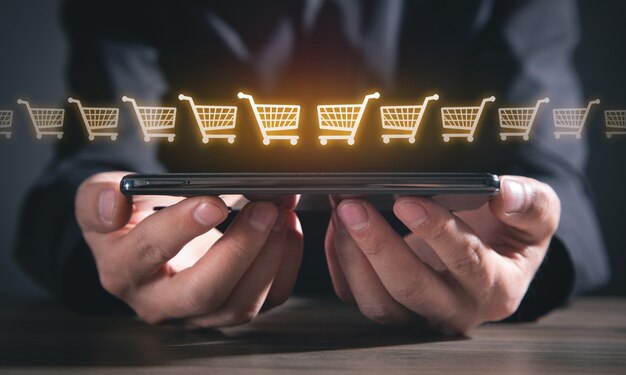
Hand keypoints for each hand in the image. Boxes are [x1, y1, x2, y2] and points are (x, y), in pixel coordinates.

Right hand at [75, 172, 302, 327]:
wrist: (144, 244)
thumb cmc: (127, 219)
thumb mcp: (101, 198)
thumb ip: (98, 197)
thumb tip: (112, 203)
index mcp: (122, 270)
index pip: (150, 252)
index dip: (182, 228)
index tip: (214, 200)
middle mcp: (159, 302)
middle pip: (202, 292)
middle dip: (239, 249)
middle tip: (265, 209)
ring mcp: (197, 313)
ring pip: (239, 305)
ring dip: (269, 259)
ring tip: (282, 215)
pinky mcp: (227, 310)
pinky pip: (265, 302)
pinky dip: (284, 267)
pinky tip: (289, 231)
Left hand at [326, 176, 559, 333]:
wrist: (492, 256)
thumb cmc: (510, 232)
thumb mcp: (537, 215)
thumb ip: (530, 204)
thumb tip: (505, 193)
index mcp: (497, 287)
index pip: (466, 262)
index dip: (437, 232)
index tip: (408, 200)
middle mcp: (456, 309)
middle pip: (412, 289)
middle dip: (379, 247)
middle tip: (354, 206)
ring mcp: (419, 314)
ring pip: (378, 302)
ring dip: (354, 256)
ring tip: (342, 211)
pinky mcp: (391, 307)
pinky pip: (356, 296)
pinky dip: (341, 263)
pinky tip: (337, 228)